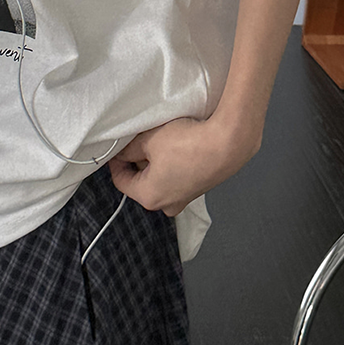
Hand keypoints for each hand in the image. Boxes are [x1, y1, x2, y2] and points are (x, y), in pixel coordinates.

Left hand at [107, 116, 259, 217]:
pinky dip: (173, 164)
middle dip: (138, 161)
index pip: (121, 181)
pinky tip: (178, 146)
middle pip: (141, 182)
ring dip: (156, 162)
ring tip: (160, 141)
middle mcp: (167, 205)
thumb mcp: (148, 140)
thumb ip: (129, 149)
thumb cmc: (188, 144)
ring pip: (160, 180)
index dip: (115, 161)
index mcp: (149, 197)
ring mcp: (185, 199)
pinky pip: (177, 177)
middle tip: (139, 140)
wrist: (227, 143)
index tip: (117, 147)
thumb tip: (123, 152)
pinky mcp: (199, 188)